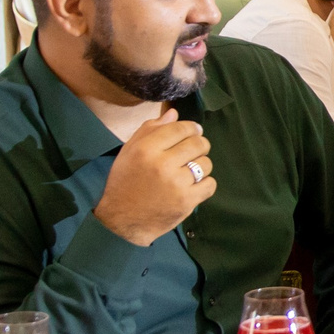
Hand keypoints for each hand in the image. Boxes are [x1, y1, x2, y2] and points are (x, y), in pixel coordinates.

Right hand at [92, 112, 212, 246]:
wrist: (122, 220)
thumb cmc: (125, 182)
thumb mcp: (129, 152)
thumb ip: (150, 130)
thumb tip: (174, 113)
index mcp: (146, 149)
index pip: (180, 128)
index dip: (191, 128)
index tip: (194, 131)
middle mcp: (162, 164)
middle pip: (198, 143)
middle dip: (199, 145)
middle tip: (192, 152)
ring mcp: (176, 183)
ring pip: (206, 164)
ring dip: (201, 166)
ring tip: (188, 172)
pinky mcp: (187, 201)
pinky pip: (210, 184)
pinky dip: (204, 185)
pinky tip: (192, 186)